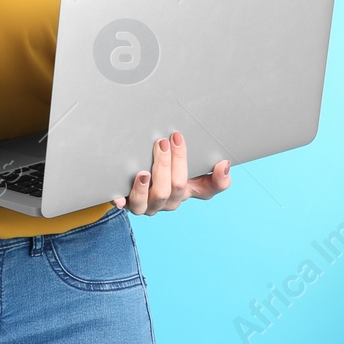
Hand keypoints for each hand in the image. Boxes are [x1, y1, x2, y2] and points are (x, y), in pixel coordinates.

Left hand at [112, 130, 231, 214]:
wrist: (142, 183)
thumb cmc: (172, 177)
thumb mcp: (196, 177)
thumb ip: (216, 177)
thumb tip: (225, 164)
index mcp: (184, 194)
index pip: (196, 186)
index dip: (188, 164)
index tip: (178, 138)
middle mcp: (164, 203)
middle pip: (170, 189)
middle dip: (167, 165)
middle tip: (162, 142)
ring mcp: (145, 205)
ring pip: (146, 201)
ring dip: (144, 187)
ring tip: (143, 172)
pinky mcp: (126, 203)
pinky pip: (124, 206)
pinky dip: (121, 201)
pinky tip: (117, 198)